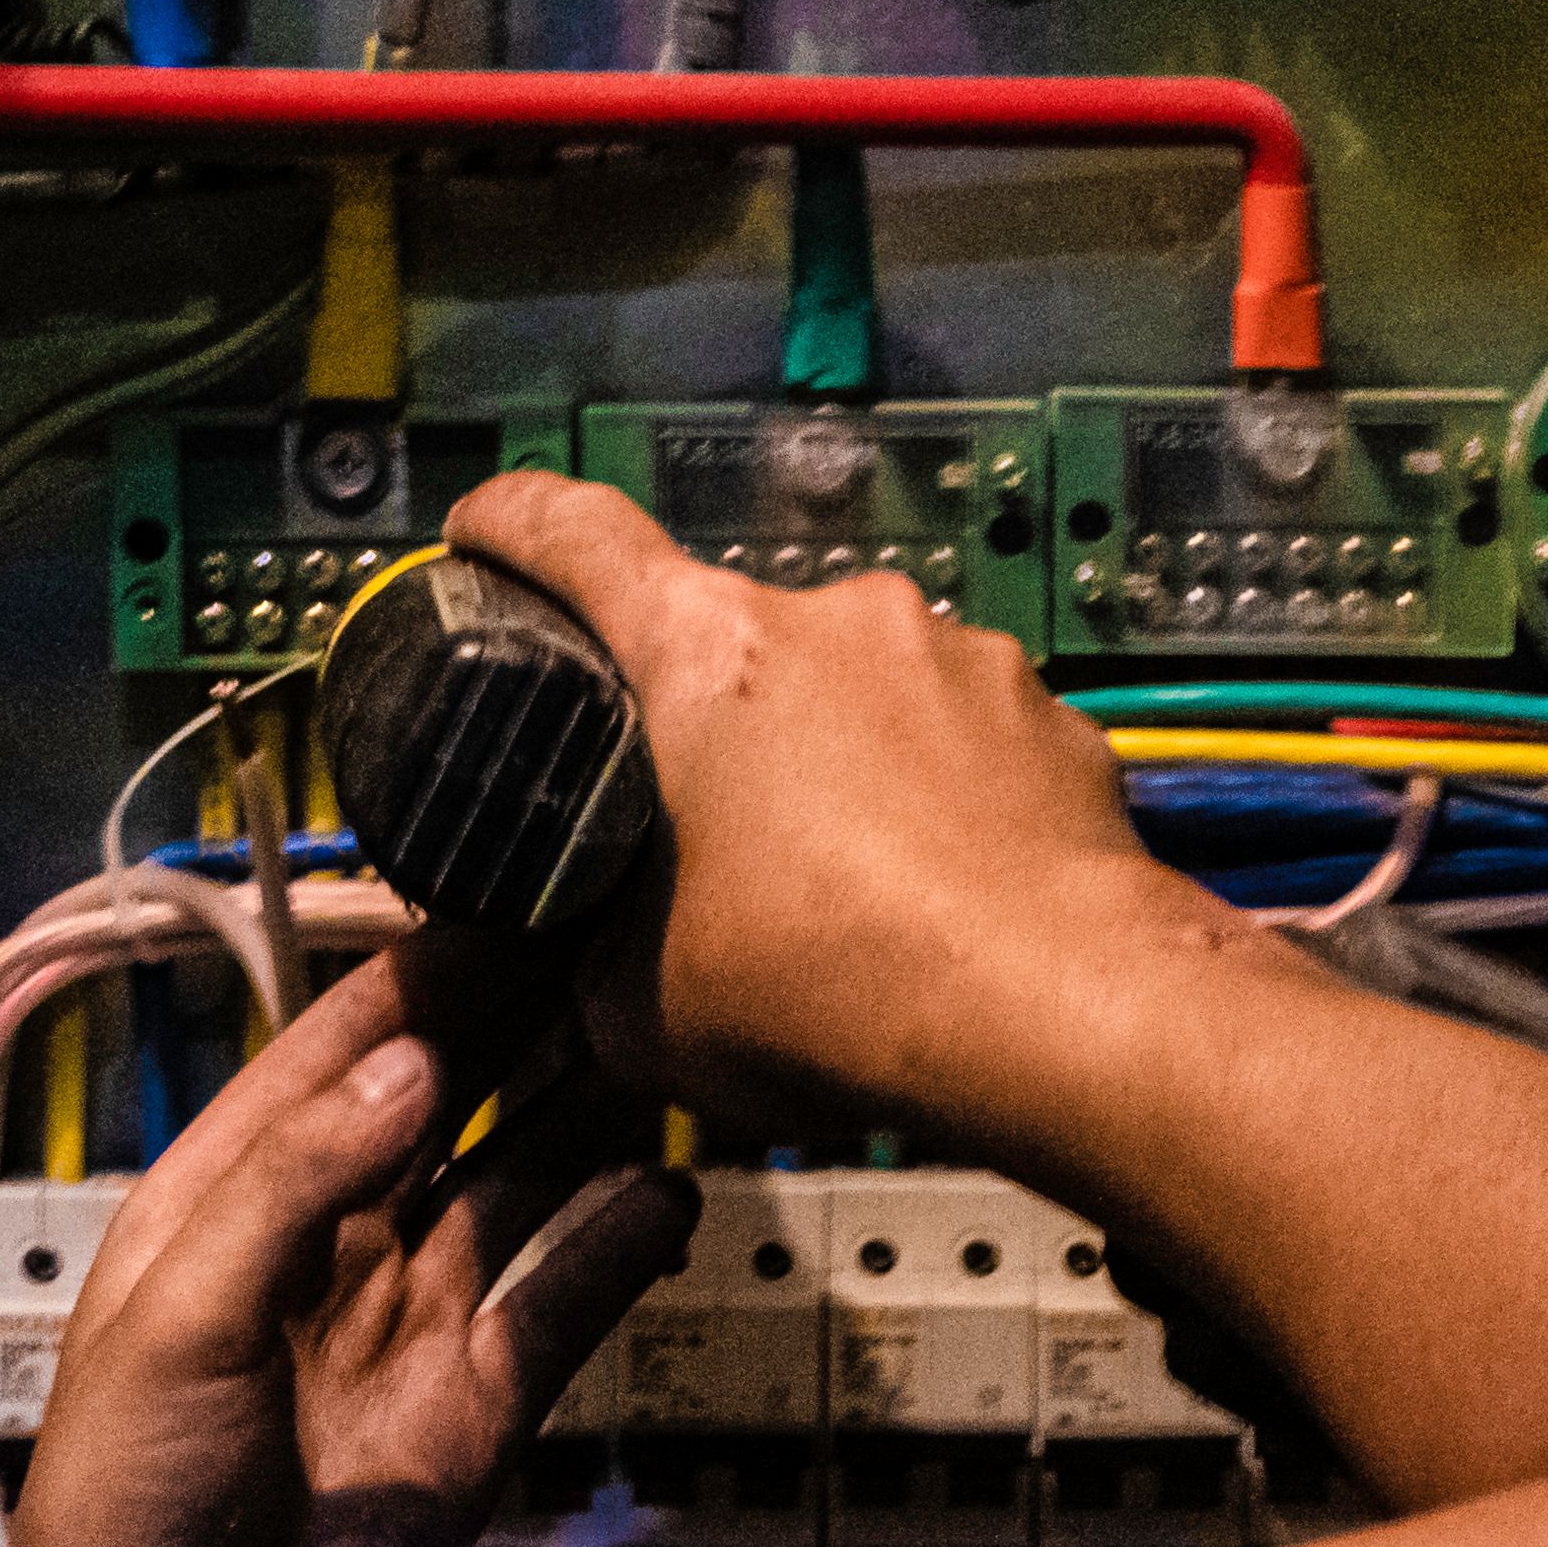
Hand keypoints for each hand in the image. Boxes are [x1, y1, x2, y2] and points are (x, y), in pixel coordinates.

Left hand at [0, 934, 695, 1546]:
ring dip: (584, 1111)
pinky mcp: (477, 1403)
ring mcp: (409, 1319)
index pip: (332, 1052)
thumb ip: (291, 1185)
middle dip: (521, 1020)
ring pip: (519, 1181)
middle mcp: (327, 1241)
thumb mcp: (174, 1320)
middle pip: (444, 1099)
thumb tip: (410, 1064)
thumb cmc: (117, 1503)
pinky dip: (622, 1241)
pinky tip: (672, 1189)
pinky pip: (566, 1298)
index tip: (510, 900)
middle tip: (611, 938)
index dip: (422, 977)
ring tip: (662, 1037)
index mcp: (226, 1199)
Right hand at [442, 475, 1259, 1140]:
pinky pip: (964, 743)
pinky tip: (932, 894)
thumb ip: (590, 950)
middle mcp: (840, 621)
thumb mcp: (642, 1003)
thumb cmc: (850, 990)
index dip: (516, 528)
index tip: (491, 528)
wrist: (1056, 1018)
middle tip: (711, 840)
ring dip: (838, 767)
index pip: (577, 537)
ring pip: (859, 694)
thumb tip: (592, 966)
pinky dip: (939, 800)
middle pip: (734, 644)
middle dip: (716, 731)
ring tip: (838, 891)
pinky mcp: (1050, 719)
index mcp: (707, 654)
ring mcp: (958, 659)